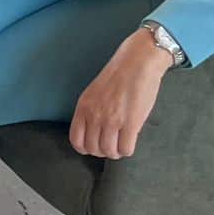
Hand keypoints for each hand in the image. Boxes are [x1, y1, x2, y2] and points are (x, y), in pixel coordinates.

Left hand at [68, 30, 173, 159]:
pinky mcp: (131, 123)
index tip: (96, 145)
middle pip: (94, 149)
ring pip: (110, 152)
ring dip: (117, 152)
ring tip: (122, 142)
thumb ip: (91, 111)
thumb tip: (94, 133)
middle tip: (112, 144)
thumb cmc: (118, 76)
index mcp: (83, 106)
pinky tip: (131, 139)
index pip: (76, 140)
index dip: (86, 148)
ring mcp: (112, 120)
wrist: (137, 62)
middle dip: (103, 151)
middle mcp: (95, 115)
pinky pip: (126, 149)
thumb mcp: (94, 92)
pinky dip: (128, 149)